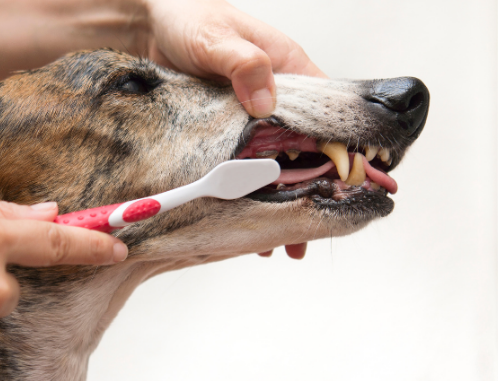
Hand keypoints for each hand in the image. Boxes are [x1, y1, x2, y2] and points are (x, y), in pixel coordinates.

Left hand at [142, 0, 322, 257]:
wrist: (152, 22)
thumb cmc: (191, 18)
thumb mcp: (217, 39)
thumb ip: (242, 65)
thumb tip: (265, 101)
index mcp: (287, 67)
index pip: (329, 112)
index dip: (341, 149)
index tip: (346, 183)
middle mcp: (276, 91)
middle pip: (307, 145)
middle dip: (313, 186)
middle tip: (311, 229)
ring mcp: (252, 109)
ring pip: (278, 158)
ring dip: (282, 194)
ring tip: (286, 241)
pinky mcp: (228, 123)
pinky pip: (247, 159)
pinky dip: (251, 185)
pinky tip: (249, 213)